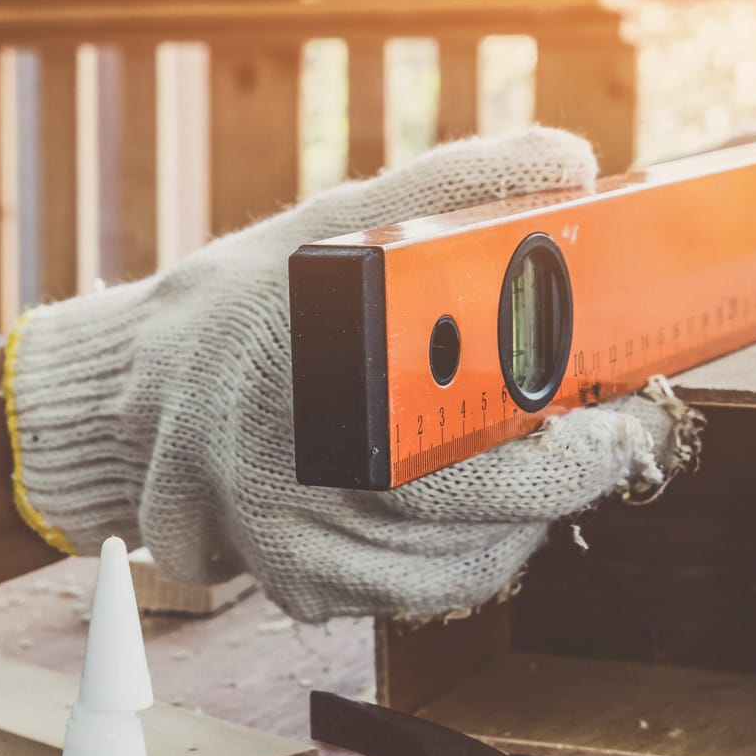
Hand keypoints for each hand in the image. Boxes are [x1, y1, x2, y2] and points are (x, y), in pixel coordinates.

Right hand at [0, 130, 691, 621]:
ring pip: (444, 571)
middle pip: (457, 517)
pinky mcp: (289, 589)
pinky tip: (484, 514)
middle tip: (613, 443)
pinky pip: (410, 596)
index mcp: (301, 373)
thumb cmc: (251, 299)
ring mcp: (278, 547)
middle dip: (554, 483)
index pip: (454, 441)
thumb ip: (454, 188)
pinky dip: (464, 561)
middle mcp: (277, 475)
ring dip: (518, 527)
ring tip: (552, 469)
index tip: (623, 421)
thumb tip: (570, 160)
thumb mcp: (341, 221)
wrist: (132, 387)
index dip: (557, 454)